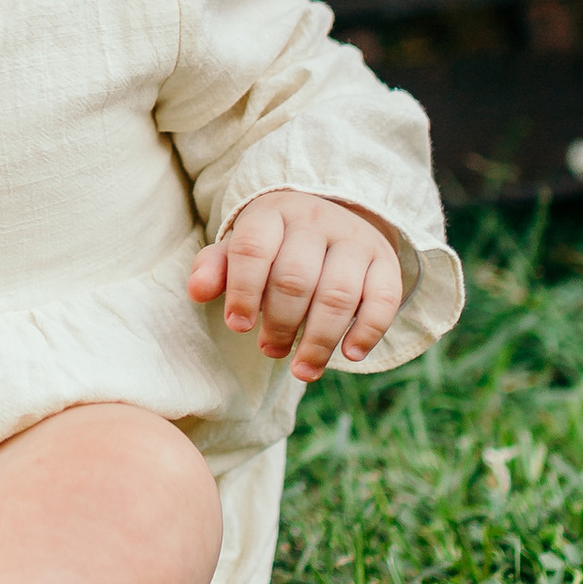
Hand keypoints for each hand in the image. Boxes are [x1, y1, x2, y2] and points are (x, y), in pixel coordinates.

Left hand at [188, 191, 403, 382]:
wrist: (333, 214)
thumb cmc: (276, 244)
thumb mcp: (241, 247)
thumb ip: (215, 268)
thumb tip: (196, 291)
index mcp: (273, 213)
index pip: (253, 249)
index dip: (243, 292)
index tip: (238, 327)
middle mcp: (316, 221)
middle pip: (296, 279)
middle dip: (280, 324)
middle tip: (270, 350)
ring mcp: (355, 240)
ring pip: (338, 294)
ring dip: (318, 340)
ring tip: (302, 370)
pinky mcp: (386, 262)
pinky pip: (383, 299)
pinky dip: (367, 332)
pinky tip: (349, 355)